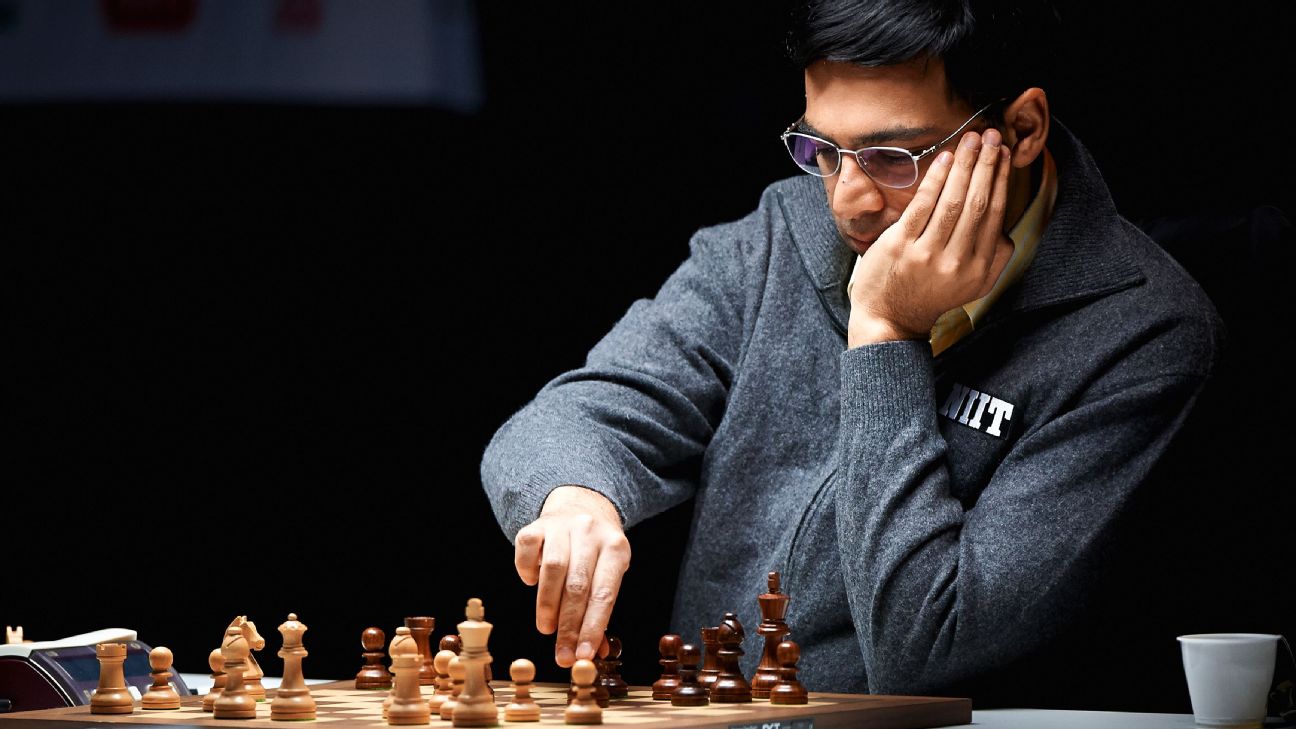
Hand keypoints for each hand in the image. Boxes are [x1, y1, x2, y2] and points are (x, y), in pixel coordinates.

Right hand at [513, 485, 629, 667]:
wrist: (582, 505)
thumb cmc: (595, 552)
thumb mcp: (608, 573)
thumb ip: (601, 612)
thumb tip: (595, 653)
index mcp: (616, 548)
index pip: (604, 594)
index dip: (593, 627)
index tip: (583, 655)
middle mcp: (590, 533)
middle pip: (578, 586)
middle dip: (568, 626)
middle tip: (561, 654)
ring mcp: (563, 525)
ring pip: (553, 569)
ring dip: (547, 605)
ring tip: (546, 628)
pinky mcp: (538, 524)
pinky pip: (527, 548)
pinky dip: (526, 570)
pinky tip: (531, 583)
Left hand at [846, 127, 1014, 346]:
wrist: (889, 318)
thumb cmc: (930, 292)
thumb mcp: (972, 285)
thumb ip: (994, 257)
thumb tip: (1004, 223)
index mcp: (980, 270)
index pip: (994, 214)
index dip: (1001, 180)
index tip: (1004, 153)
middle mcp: (957, 264)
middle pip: (977, 204)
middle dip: (987, 165)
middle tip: (993, 135)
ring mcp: (928, 255)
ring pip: (953, 202)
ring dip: (965, 165)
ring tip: (972, 139)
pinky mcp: (901, 247)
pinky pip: (923, 206)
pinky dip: (936, 179)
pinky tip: (945, 158)